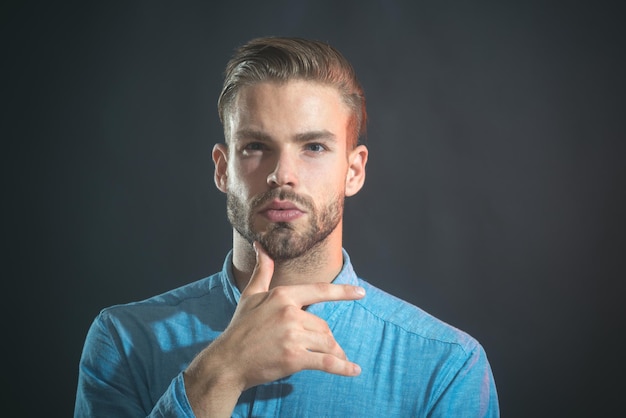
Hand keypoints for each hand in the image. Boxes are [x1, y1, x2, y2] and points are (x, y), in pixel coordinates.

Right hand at [184, 242, 364, 415]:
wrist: (227, 361)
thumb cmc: (240, 328)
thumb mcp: (250, 295)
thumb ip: (263, 271)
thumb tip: (261, 246)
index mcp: (283, 296)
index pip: (319, 290)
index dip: (343, 292)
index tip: (361, 293)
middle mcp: (290, 313)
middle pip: (323, 325)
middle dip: (326, 337)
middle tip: (323, 347)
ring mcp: (292, 336)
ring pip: (326, 342)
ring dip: (335, 352)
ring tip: (336, 358)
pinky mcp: (294, 358)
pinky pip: (326, 362)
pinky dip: (342, 368)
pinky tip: (353, 370)